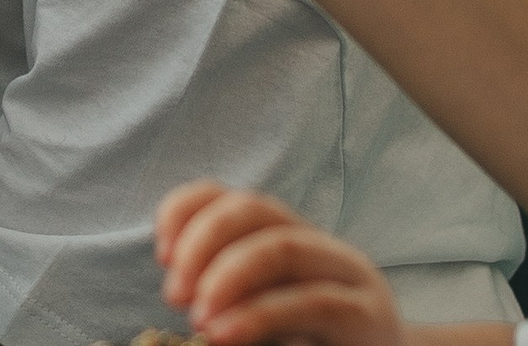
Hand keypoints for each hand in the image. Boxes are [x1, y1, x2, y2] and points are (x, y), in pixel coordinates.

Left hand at [157, 183, 404, 345]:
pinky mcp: (366, 316)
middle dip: (202, 243)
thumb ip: (231, 294)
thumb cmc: (313, 345)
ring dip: (228, 277)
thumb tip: (177, 286)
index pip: (231, 196)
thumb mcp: (267, 312)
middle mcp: (317, 243)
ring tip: (198, 318)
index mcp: (286, 236)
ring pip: (282, 248)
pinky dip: (260, 315)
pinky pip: (313, 302)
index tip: (161, 252)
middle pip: (254, 211)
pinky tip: (225, 334)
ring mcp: (347, 275)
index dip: (188, 211)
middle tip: (174, 293)